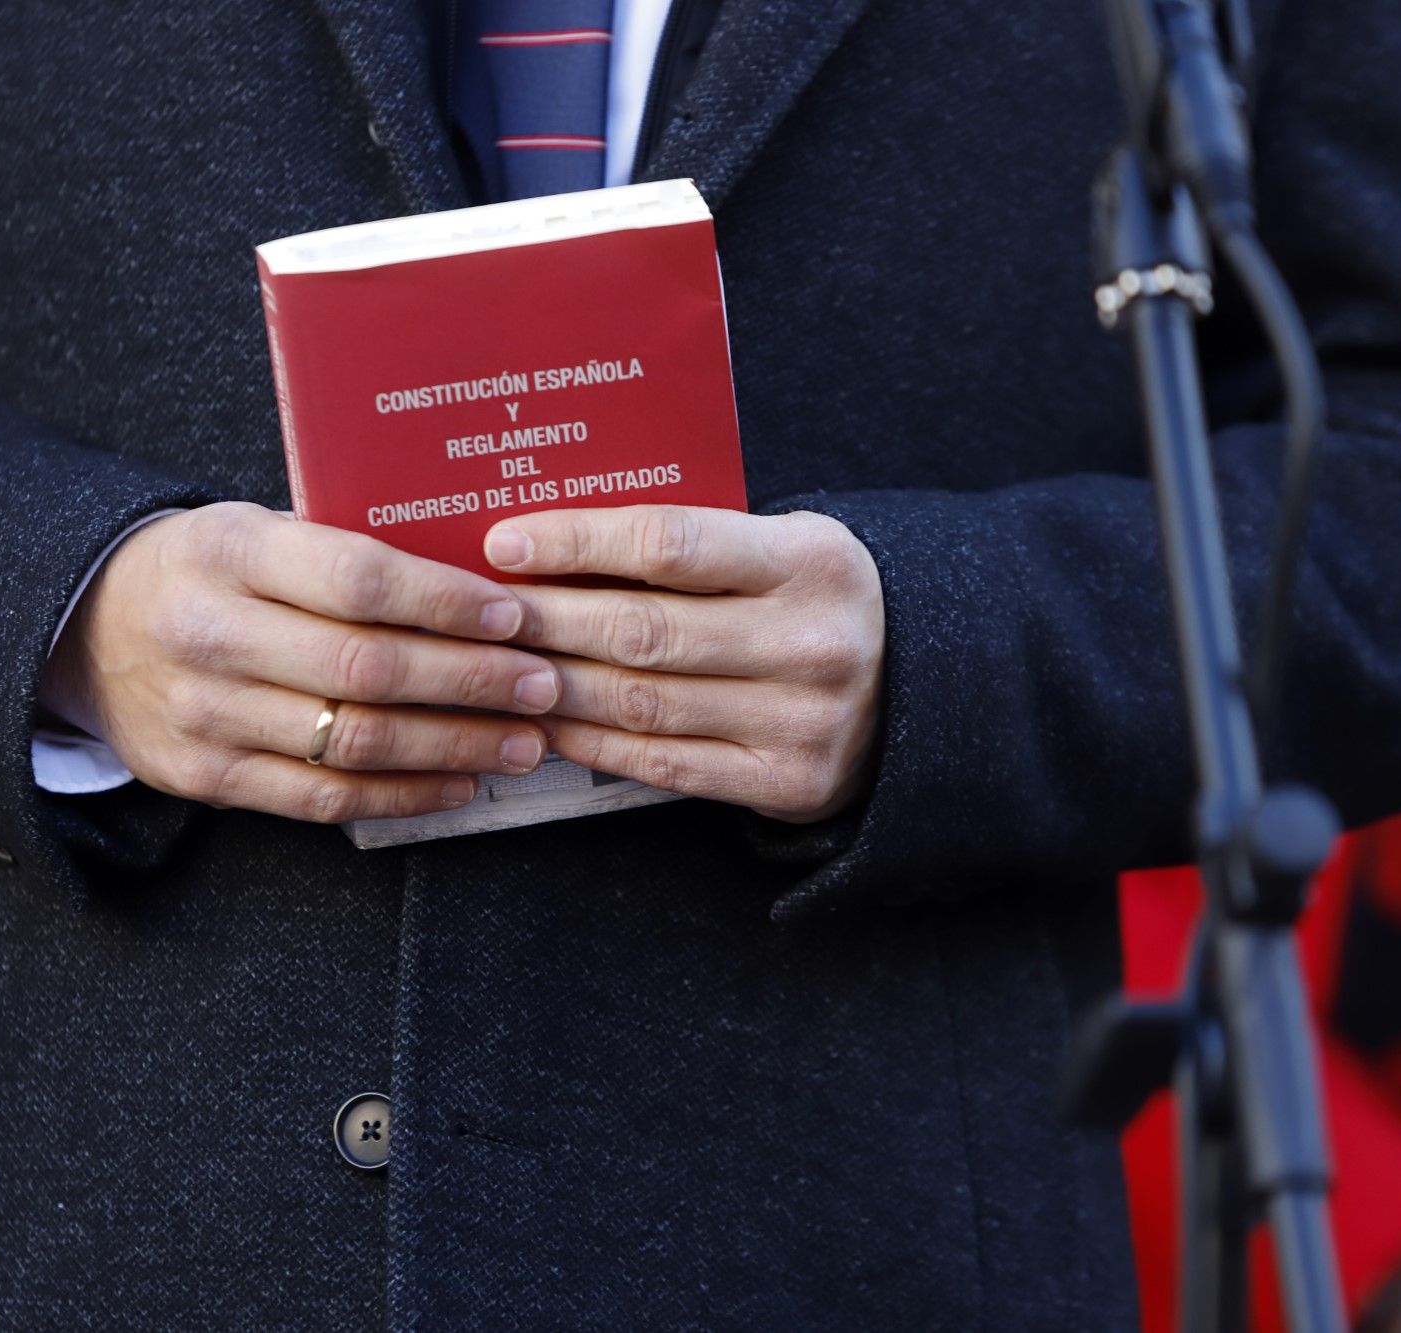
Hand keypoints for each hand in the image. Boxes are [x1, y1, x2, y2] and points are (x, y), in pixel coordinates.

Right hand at [42, 502, 561, 821]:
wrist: (84, 628)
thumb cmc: (206, 569)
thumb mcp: (255, 529)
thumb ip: (343, 551)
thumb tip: (483, 578)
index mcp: (227, 552)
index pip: (356, 581)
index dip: (444, 603)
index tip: (514, 615)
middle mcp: (209, 635)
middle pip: (364, 670)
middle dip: (470, 681)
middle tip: (542, 685)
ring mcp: (202, 715)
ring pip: (351, 742)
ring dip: (454, 746)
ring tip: (525, 740)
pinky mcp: (203, 778)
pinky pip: (321, 799)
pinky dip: (402, 794)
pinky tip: (460, 781)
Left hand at [486, 505, 884, 821]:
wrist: (920, 690)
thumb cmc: (813, 600)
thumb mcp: (782, 546)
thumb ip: (691, 542)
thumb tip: (550, 543)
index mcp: (809, 561)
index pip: (669, 543)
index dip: (576, 543)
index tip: (504, 545)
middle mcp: (812, 641)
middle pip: (644, 631)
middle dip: (546, 621)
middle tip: (480, 614)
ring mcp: (802, 720)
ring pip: (644, 702)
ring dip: (556, 686)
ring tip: (498, 669)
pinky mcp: (788, 782)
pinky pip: (665, 764)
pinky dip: (595, 744)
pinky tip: (550, 723)